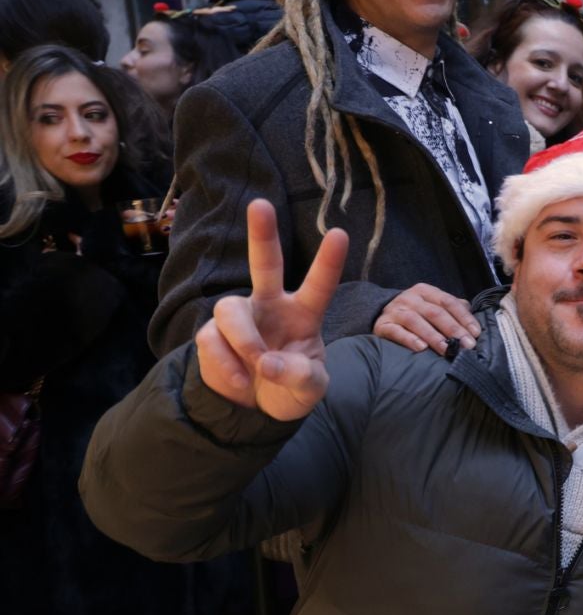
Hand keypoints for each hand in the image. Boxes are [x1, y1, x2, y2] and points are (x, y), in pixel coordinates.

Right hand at [195, 200, 346, 420]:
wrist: (256, 410)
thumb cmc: (291, 388)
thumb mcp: (310, 388)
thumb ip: (300, 375)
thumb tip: (269, 363)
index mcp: (303, 313)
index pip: (319, 284)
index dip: (328, 261)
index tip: (339, 233)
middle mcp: (270, 306)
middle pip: (264, 264)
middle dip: (262, 234)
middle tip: (261, 204)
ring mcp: (240, 318)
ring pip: (230, 308)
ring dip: (244, 339)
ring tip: (256, 365)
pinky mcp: (212, 335)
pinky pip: (212, 338)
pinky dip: (226, 363)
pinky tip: (239, 380)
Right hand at [373, 282, 480, 354]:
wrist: (382, 315)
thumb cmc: (416, 313)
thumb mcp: (433, 306)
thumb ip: (453, 310)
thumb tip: (474, 322)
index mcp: (426, 291)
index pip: (448, 302)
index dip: (463, 317)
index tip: (476, 333)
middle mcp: (410, 298)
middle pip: (435, 312)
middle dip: (453, 329)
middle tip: (467, 346)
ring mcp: (395, 310)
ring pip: (416, 321)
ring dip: (433, 336)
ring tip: (447, 349)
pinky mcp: (382, 324)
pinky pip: (396, 331)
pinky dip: (409, 339)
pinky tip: (421, 348)